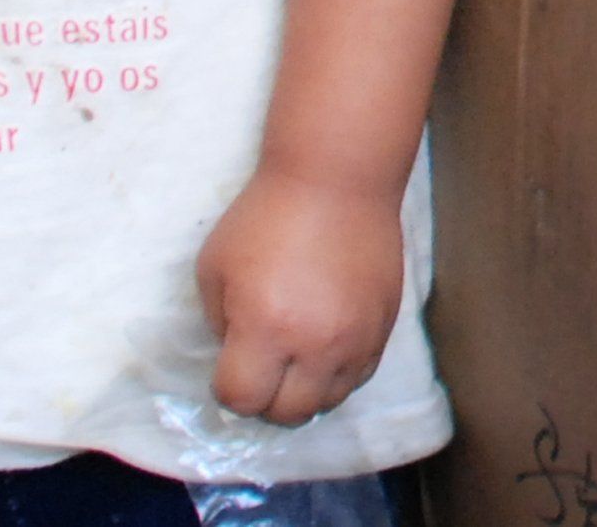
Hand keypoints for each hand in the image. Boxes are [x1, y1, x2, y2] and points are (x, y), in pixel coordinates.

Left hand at [196, 166, 403, 426]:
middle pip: (287, 414)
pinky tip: (319, 348)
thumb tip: (234, 353)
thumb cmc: (265, 215)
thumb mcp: (216, 263)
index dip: (227, 389)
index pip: (241, 398)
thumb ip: (219, 319)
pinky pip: (355, 381)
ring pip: (325, 404)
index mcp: (263, 326)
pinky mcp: (380, 334)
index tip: (227, 369)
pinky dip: (333, 376)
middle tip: (258, 371)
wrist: (334, 182)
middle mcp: (312, 346)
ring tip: (290, 359)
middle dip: (264, 401)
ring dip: (302, 392)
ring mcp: (352, 344)